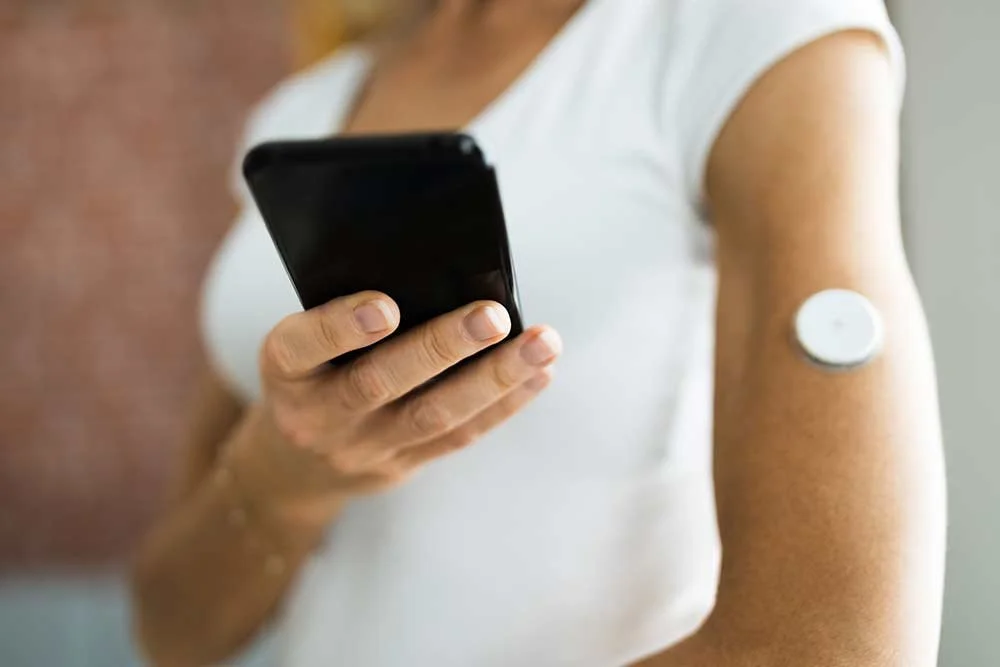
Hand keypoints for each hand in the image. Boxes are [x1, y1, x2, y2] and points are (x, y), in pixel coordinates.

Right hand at [231, 291, 560, 517]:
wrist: (293, 467)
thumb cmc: (309, 375)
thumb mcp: (300, 345)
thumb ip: (344, 314)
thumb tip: (436, 267)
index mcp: (285, 370)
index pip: (303, 346)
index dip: (341, 326)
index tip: (385, 305)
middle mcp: (319, 415)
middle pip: (381, 382)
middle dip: (442, 346)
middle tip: (493, 315)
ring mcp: (364, 448)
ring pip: (433, 415)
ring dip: (494, 377)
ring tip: (541, 343)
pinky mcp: (403, 466)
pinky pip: (459, 436)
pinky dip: (504, 402)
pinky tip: (538, 372)